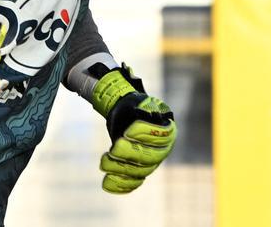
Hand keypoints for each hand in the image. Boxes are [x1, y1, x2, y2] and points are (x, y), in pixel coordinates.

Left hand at [91, 65, 176, 193]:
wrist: (124, 116)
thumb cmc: (130, 106)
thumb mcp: (135, 100)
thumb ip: (138, 100)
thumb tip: (130, 85)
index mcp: (166, 127)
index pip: (161, 135)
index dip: (145, 135)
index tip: (127, 130)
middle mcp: (163, 147)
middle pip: (151, 157)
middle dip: (130, 154)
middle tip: (113, 149)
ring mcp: (152, 162)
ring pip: (141, 172)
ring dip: (121, 169)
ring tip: (104, 162)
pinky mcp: (140, 172)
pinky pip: (134, 183)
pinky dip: (122, 185)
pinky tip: (107, 184)